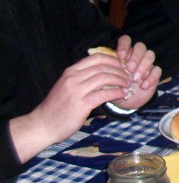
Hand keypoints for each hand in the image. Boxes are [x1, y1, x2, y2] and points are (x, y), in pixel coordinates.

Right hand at [10, 49, 138, 163]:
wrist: (43, 125)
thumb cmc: (57, 107)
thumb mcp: (67, 86)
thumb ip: (82, 78)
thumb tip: (103, 72)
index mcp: (71, 71)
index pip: (97, 58)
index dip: (114, 60)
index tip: (123, 66)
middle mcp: (73, 78)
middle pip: (104, 67)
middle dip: (120, 70)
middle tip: (130, 76)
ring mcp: (77, 90)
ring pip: (105, 78)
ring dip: (121, 81)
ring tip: (129, 85)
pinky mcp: (82, 104)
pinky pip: (104, 94)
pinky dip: (117, 92)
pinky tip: (123, 94)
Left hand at [109, 35, 160, 109]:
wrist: (125, 102)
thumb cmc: (114, 87)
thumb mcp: (106, 78)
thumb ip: (103, 66)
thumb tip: (90, 51)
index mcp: (124, 53)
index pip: (126, 40)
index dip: (124, 45)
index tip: (120, 56)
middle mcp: (136, 56)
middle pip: (140, 46)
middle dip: (135, 57)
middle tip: (129, 69)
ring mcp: (147, 64)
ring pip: (150, 55)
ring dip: (143, 66)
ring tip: (135, 79)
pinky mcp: (154, 74)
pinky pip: (157, 70)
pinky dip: (151, 77)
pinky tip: (143, 86)